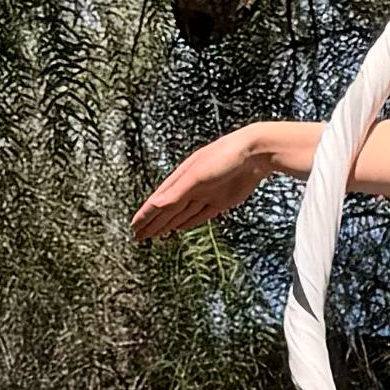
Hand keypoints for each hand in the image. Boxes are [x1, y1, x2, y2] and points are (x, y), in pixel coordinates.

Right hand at [131, 124, 294, 242]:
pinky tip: (179, 228)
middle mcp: (191, 187)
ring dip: (168, 224)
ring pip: (182, 214)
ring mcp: (206, 194)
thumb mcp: (197, 175)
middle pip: (168, 210)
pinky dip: (188, 223)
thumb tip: (157, 206)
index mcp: (181, 178)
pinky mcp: (221, 201)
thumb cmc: (224, 156)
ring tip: (155, 234)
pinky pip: (200, 215)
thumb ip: (178, 192)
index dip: (146, 216)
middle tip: (139, 236)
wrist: (254, 153)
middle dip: (153, 224)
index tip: (134, 227)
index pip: (159, 201)